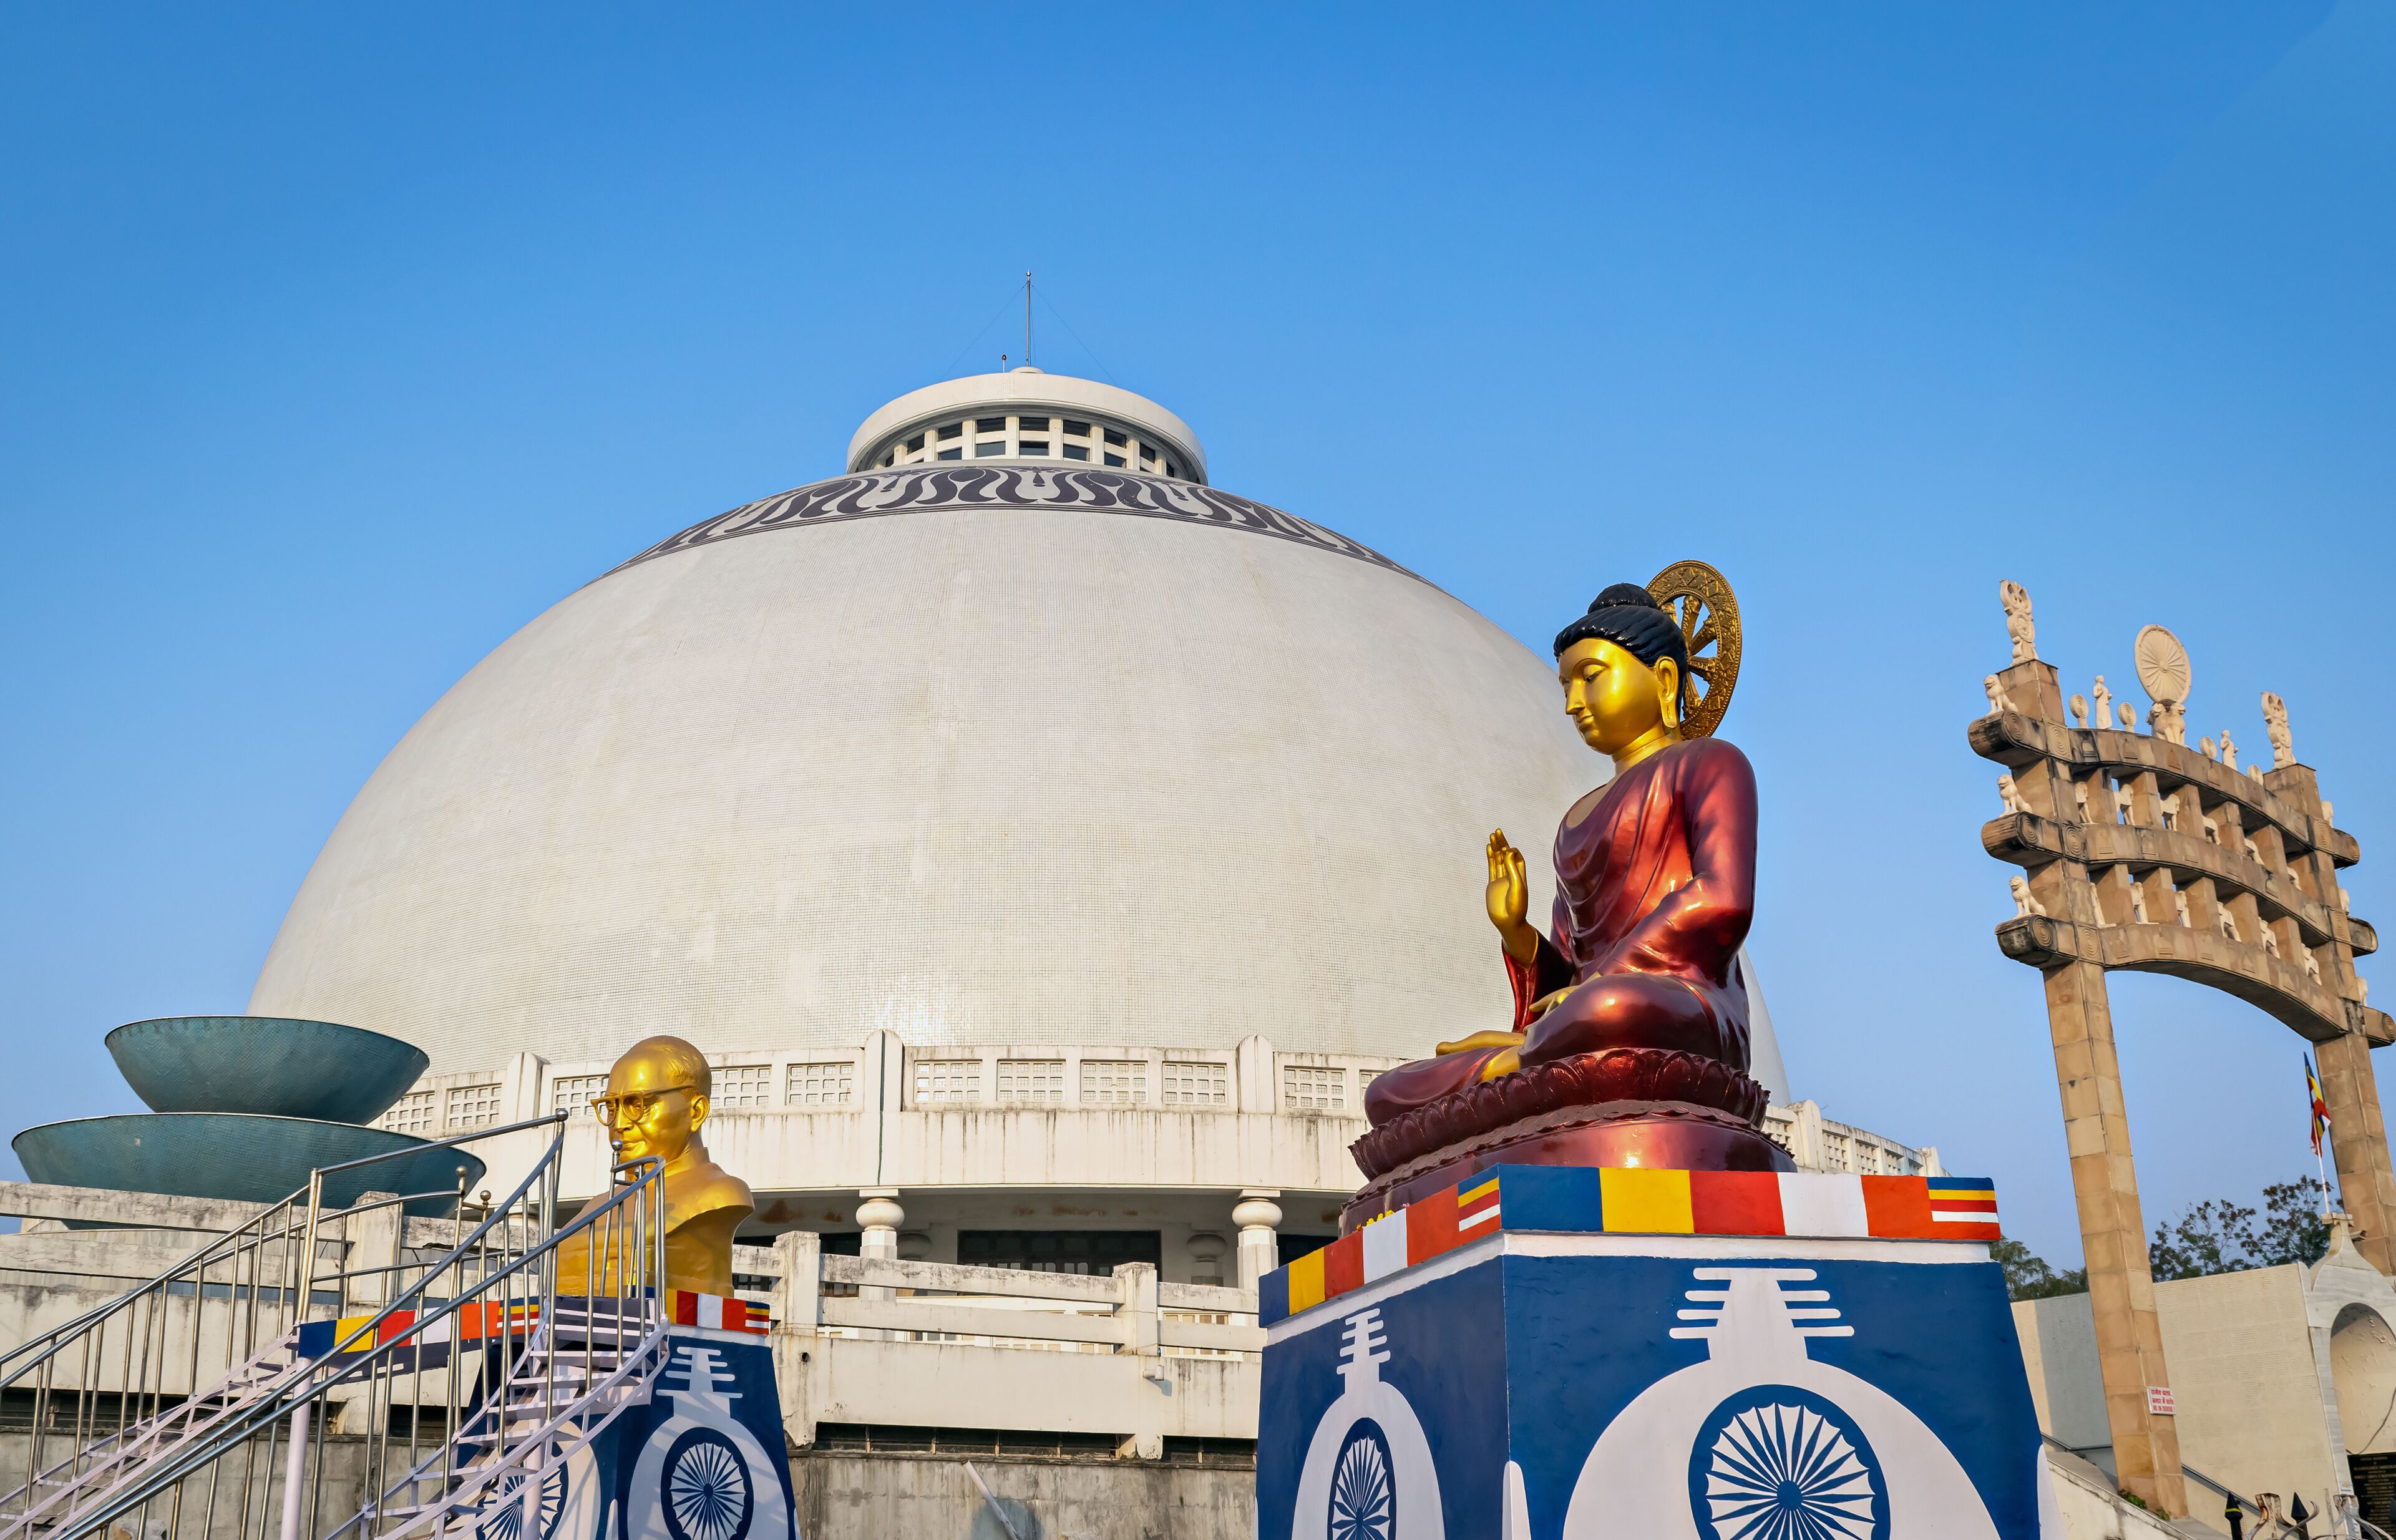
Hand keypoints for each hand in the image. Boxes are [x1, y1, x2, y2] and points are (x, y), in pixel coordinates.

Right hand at [1486, 830, 1536, 961]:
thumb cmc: (1516, 907)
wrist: (1508, 922)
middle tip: (1497, 831)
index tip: (1508, 851)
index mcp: (1520, 875)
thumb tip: (1508, 852)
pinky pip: (1492, 868)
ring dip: (1496, 848)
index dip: (1512, 851)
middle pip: (1507, 855)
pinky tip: (1489, 848)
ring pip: (1498, 860)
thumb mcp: (1517, 886)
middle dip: (1502, 843)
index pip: (1517, 857)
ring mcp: (1501, 879)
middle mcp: (1511, 875)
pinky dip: (1490, 858)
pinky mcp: (1493, 884)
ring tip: (1492, 835)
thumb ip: (1512, 869)